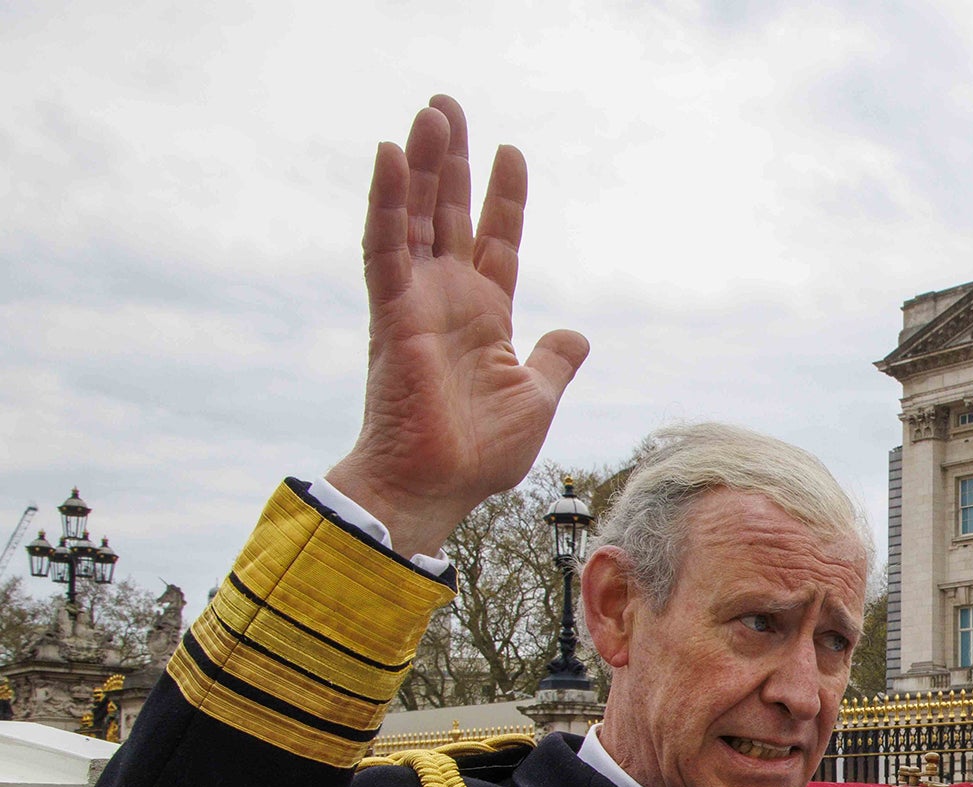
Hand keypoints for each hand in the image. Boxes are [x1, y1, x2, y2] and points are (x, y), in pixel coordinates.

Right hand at [325, 96, 588, 558]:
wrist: (438, 486)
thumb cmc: (478, 454)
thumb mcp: (535, 400)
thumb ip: (553, 362)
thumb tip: (576, 335)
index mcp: (484, 318)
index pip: (496, 242)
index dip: (504, 198)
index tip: (512, 151)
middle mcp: (447, 301)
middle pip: (451, 214)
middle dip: (452, 161)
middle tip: (449, 105)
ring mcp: (417, 303)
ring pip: (417, 216)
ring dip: (422, 164)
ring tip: (431, 112)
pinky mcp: (392, 313)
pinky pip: (386, 246)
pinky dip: (388, 200)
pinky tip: (391, 153)